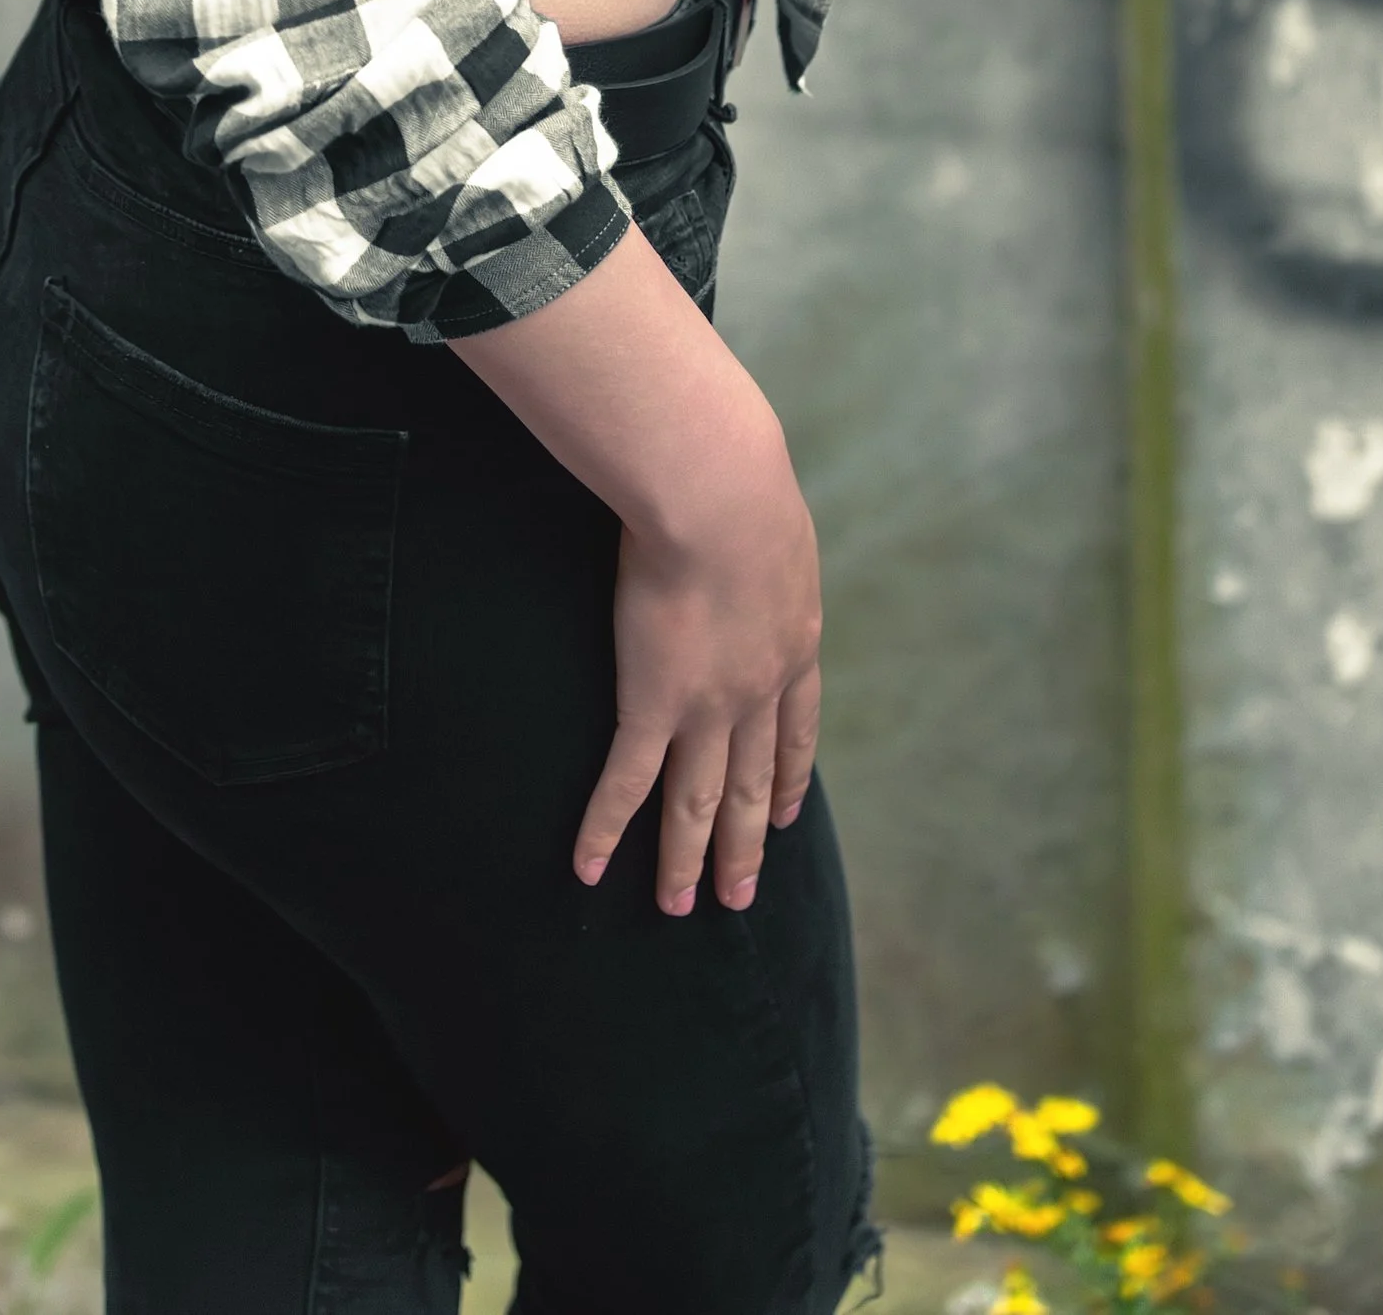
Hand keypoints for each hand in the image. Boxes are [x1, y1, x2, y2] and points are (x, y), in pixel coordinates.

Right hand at [578, 445, 822, 914]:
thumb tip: (753, 513)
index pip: (796, 729)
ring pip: (699, 800)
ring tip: (678, 906)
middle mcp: (759, 689)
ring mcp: (708, 705)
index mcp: (794, 641)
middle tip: (740, 896)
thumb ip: (765, 536)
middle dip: (748, 842)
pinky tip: (586, 868)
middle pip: (755, 782)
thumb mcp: (772, 512)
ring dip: (687, 857)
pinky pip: (626, 783)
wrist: (719, 490)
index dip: (790, 777)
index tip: (790, 814)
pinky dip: (606, 829)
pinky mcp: (652, 703)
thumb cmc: (739, 476)